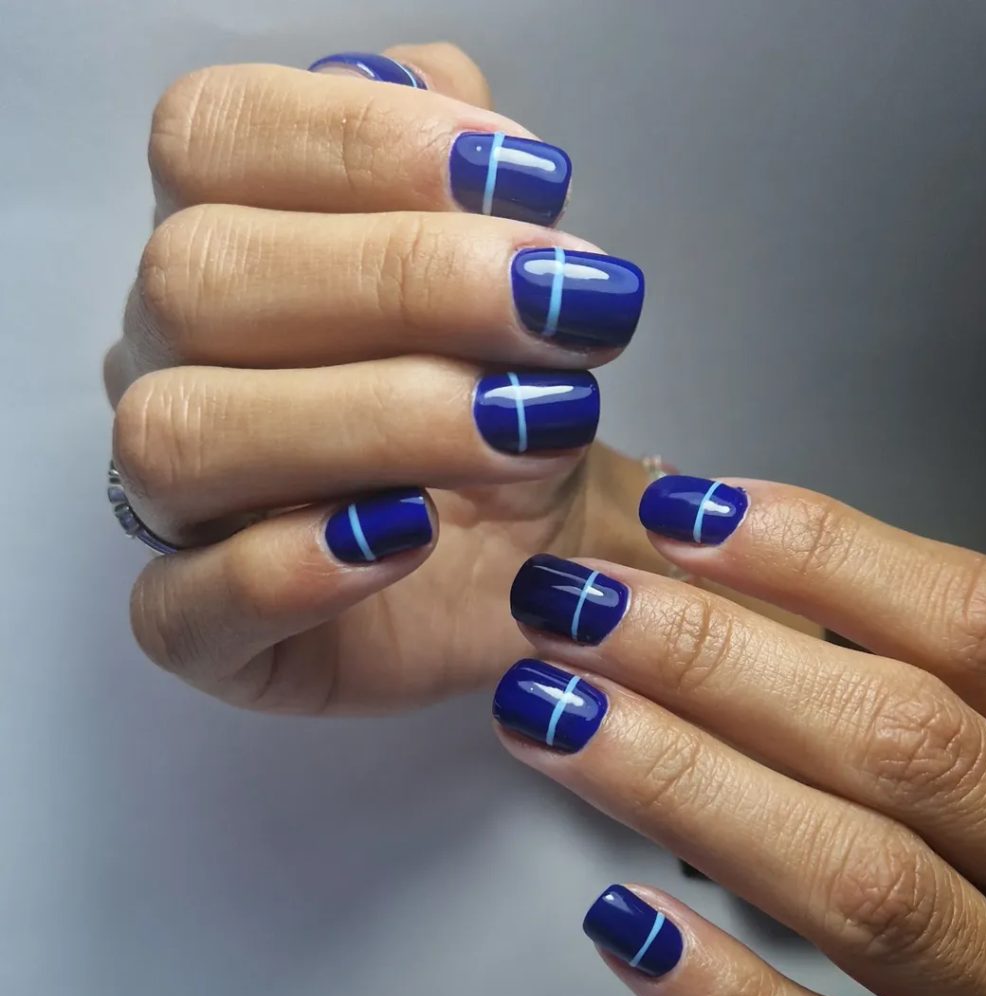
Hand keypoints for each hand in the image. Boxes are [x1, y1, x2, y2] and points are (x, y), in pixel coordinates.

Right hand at [105, 43, 655, 711]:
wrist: (547, 568)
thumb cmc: (526, 419)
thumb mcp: (537, 293)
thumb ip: (497, 190)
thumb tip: (471, 133)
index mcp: (240, 243)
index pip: (218, 137)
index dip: (364, 141)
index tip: (534, 180)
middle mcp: (181, 362)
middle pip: (199, 277)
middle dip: (402, 282)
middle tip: (562, 312)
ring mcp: (182, 504)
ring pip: (182, 436)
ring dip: (376, 420)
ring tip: (531, 430)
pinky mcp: (208, 628)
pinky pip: (180, 607)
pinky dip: (291, 569)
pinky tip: (412, 537)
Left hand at [494, 475, 985, 995]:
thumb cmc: (971, 806)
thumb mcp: (977, 719)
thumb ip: (904, 659)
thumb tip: (724, 549)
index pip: (971, 623)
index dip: (824, 554)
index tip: (680, 512)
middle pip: (900, 740)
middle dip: (717, 658)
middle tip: (576, 605)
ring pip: (865, 884)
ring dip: (687, 783)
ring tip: (550, 712)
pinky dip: (731, 995)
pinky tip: (623, 917)